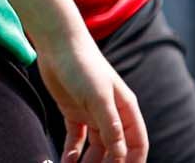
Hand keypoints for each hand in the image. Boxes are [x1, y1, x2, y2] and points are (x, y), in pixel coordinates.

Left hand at [36, 34, 146, 162]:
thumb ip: (111, 127)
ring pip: (96, 148)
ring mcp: (93, 113)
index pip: (136, 143)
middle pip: (115, 150)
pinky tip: (66, 162)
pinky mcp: (74, 112)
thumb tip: (121, 156)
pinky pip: (77, 140)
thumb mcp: (98, 97)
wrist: (58, 43)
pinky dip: (72, 154)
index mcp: (125, 109)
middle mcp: (111, 114)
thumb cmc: (82, 64)